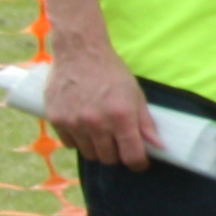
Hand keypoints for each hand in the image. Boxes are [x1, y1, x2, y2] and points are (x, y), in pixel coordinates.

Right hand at [42, 32, 153, 170]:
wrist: (79, 52)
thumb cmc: (111, 71)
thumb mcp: (135, 94)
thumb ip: (146, 123)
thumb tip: (158, 147)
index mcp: (121, 117)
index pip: (131, 156)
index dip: (138, 164)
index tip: (139, 163)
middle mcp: (96, 123)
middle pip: (109, 159)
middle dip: (117, 155)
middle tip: (119, 143)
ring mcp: (74, 122)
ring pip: (89, 154)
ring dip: (97, 148)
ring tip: (100, 133)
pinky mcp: (56, 119)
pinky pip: (69, 144)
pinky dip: (78, 140)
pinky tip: (83, 127)